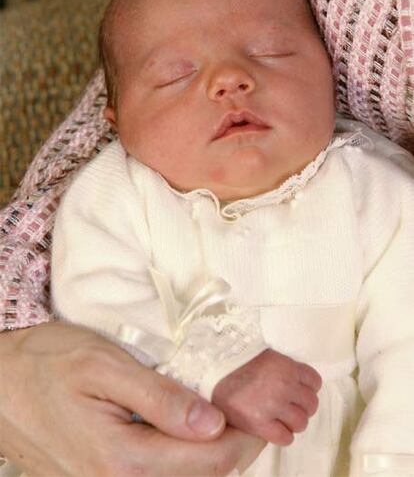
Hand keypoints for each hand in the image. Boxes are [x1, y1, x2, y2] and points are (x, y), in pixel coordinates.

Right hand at [0, 322, 264, 475]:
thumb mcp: (104, 366)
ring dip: (213, 454)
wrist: (2, 382)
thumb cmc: (48, 363)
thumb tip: (211, 422)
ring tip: (230, 417)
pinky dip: (186, 457)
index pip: (211, 461)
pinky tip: (192, 429)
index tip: (262, 410)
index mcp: (124, 459)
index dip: (246, 438)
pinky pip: (159, 476)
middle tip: (253, 410)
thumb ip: (158, 397)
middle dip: (236, 447)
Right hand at [212, 349, 321, 445]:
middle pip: (311, 404)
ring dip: (292, 422)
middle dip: (302, 406)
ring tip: (279, 417)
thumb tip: (295, 382)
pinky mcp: (259, 424)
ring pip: (301, 423)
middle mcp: (284, 386)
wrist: (210, 370)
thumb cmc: (235, 359)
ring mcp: (273, 406)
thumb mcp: (265, 355)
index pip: (315, 381)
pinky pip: (285, 437)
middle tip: (288, 405)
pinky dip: (282, 435)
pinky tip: (272, 428)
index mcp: (286, 366)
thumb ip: (283, 368)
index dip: (308, 387)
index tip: (298, 390)